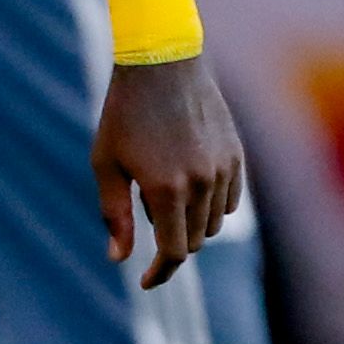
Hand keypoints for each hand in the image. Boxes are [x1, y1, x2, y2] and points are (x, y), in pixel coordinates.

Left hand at [94, 53, 245, 288]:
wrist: (163, 62)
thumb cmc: (125, 113)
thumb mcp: (106, 163)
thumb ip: (114, 214)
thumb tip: (118, 258)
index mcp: (166, 190)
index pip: (174, 253)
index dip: (160, 272)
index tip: (146, 281)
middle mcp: (201, 184)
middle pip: (193, 241)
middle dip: (170, 245)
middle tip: (145, 219)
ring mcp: (224, 169)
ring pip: (213, 223)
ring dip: (190, 225)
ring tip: (160, 188)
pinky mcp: (237, 155)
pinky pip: (230, 201)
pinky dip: (211, 207)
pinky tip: (189, 189)